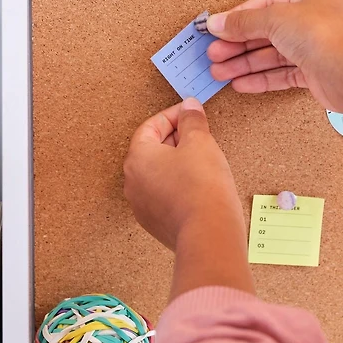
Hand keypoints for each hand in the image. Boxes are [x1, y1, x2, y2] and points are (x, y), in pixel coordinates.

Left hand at [124, 98, 244, 251]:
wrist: (209, 234)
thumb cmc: (202, 188)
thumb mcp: (201, 143)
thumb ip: (192, 121)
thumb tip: (189, 108)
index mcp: (137, 158)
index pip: (150, 127)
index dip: (173, 116)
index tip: (191, 113)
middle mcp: (133, 183)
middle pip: (152, 151)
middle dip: (176, 139)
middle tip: (199, 135)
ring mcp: (143, 206)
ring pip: (159, 175)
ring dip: (178, 164)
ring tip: (202, 161)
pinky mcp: (156, 224)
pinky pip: (165, 196)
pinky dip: (179, 186)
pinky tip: (199, 186)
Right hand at [206, 0, 342, 112]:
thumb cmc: (328, 36)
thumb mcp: (276, 18)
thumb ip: (244, 22)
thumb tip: (220, 22)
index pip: (267, 3)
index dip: (240, 17)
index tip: (218, 28)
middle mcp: (316, 20)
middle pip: (268, 31)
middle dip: (238, 44)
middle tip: (215, 53)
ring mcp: (316, 47)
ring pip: (273, 55)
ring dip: (245, 64)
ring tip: (221, 72)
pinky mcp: (315, 73)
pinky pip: (282, 74)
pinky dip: (261, 79)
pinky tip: (242, 82)